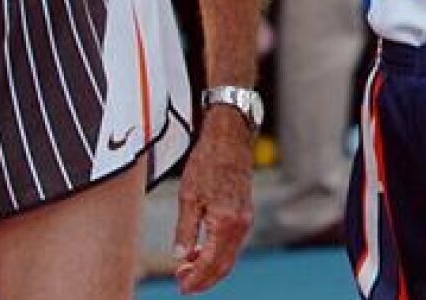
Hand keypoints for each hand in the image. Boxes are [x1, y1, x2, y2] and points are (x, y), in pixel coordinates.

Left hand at [172, 108, 254, 293]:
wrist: (230, 139)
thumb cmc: (208, 162)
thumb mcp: (188, 197)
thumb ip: (185, 230)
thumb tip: (179, 256)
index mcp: (226, 223)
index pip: (210, 263)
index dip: (195, 279)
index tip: (181, 286)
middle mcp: (241, 225)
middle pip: (224, 265)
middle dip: (204, 279)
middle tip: (183, 284)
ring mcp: (246, 219)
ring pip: (230, 255)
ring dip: (210, 267)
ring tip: (188, 268)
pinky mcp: (245, 213)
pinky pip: (233, 243)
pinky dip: (218, 253)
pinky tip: (202, 249)